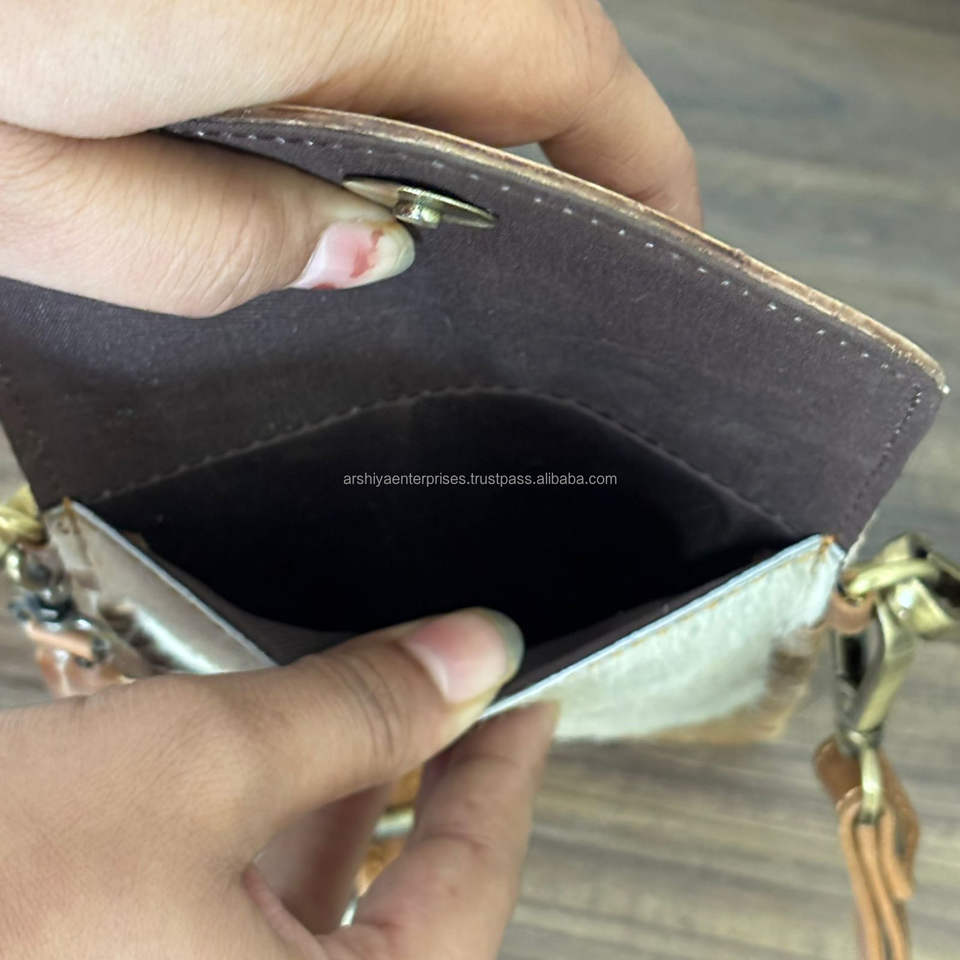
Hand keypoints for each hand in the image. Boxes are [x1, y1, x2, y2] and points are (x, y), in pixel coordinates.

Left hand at [0, 0, 699, 314]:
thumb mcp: (33, 194)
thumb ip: (218, 245)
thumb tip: (360, 259)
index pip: (562, 69)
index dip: (639, 156)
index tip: (675, 234)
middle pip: (519, 32)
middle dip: (569, 146)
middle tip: (562, 258)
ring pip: (444, 10)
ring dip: (479, 114)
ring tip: (461, 227)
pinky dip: (394, 70)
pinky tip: (348, 144)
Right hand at [0, 609, 556, 958]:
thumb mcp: (198, 768)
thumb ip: (356, 708)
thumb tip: (474, 654)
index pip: (473, 884)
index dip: (507, 772)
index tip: (529, 699)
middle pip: (410, 903)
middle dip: (436, 779)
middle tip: (467, 692)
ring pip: (326, 907)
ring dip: (357, 797)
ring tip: (386, 706)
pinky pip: (254, 914)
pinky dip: (282, 833)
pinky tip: (283, 763)